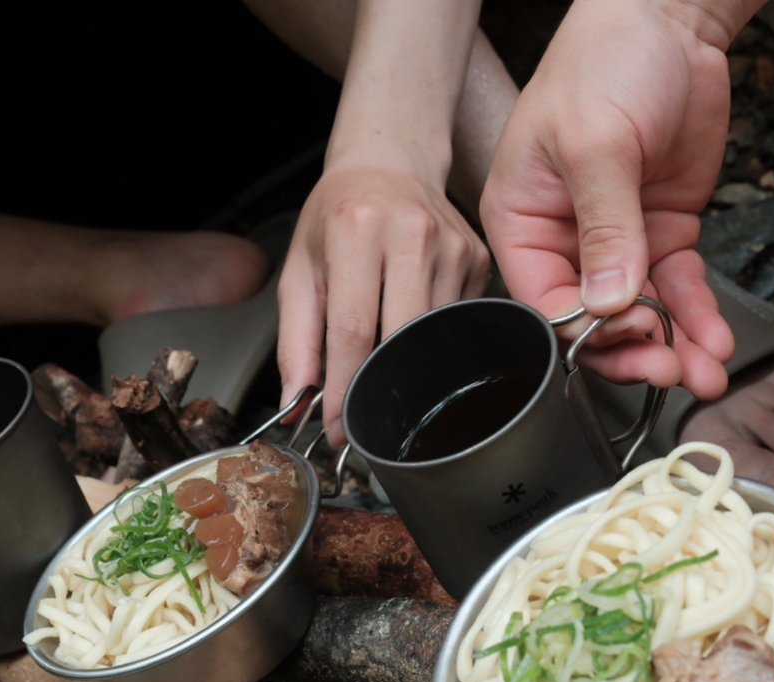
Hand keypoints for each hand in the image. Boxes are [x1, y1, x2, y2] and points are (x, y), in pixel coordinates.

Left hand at [278, 165, 489, 445]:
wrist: (389, 164)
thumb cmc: (339, 215)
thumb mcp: (300, 270)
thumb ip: (295, 341)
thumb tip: (295, 403)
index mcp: (357, 230)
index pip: (354, 330)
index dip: (345, 388)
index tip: (337, 426)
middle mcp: (411, 234)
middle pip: (402, 339)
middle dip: (378, 387)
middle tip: (361, 414)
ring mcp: (453, 247)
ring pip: (433, 339)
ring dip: (406, 365)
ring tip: (382, 356)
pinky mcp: (478, 259)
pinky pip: (455, 324)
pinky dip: (430, 340)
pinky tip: (411, 319)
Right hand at [479, 0, 742, 399]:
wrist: (667, 17)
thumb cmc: (602, 62)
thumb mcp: (594, 143)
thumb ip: (603, 226)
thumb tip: (606, 302)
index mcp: (522, 222)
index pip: (543, 300)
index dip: (584, 330)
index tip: (630, 330)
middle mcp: (564, 241)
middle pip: (591, 321)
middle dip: (633, 352)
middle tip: (672, 370)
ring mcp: (616, 240)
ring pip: (639, 315)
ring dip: (673, 348)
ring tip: (706, 371)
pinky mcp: (661, 232)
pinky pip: (678, 289)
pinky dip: (697, 317)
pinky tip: (714, 339)